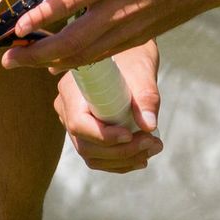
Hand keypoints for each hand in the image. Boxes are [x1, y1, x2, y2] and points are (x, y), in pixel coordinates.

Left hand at [1, 0, 219, 73]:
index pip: (74, 0)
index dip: (44, 15)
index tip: (18, 25)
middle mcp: (121, 10)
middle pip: (74, 41)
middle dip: (37, 53)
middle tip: (7, 60)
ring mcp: (130, 29)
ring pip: (86, 55)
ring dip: (51, 62)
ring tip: (21, 64)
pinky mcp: (137, 38)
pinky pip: (102, 56)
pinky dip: (76, 62)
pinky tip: (56, 64)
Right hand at [56, 40, 162, 173]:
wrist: (130, 58)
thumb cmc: (133, 58)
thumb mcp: (142, 73)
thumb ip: (146, 97)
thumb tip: (149, 125)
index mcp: (72, 90)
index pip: (78, 124)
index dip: (103, 136)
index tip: (131, 135)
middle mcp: (66, 109)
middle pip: (85, 145)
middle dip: (120, 151)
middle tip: (152, 143)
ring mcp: (74, 124)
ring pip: (92, 156)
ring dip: (124, 160)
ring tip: (153, 148)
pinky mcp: (87, 133)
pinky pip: (98, 157)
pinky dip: (121, 162)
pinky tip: (143, 156)